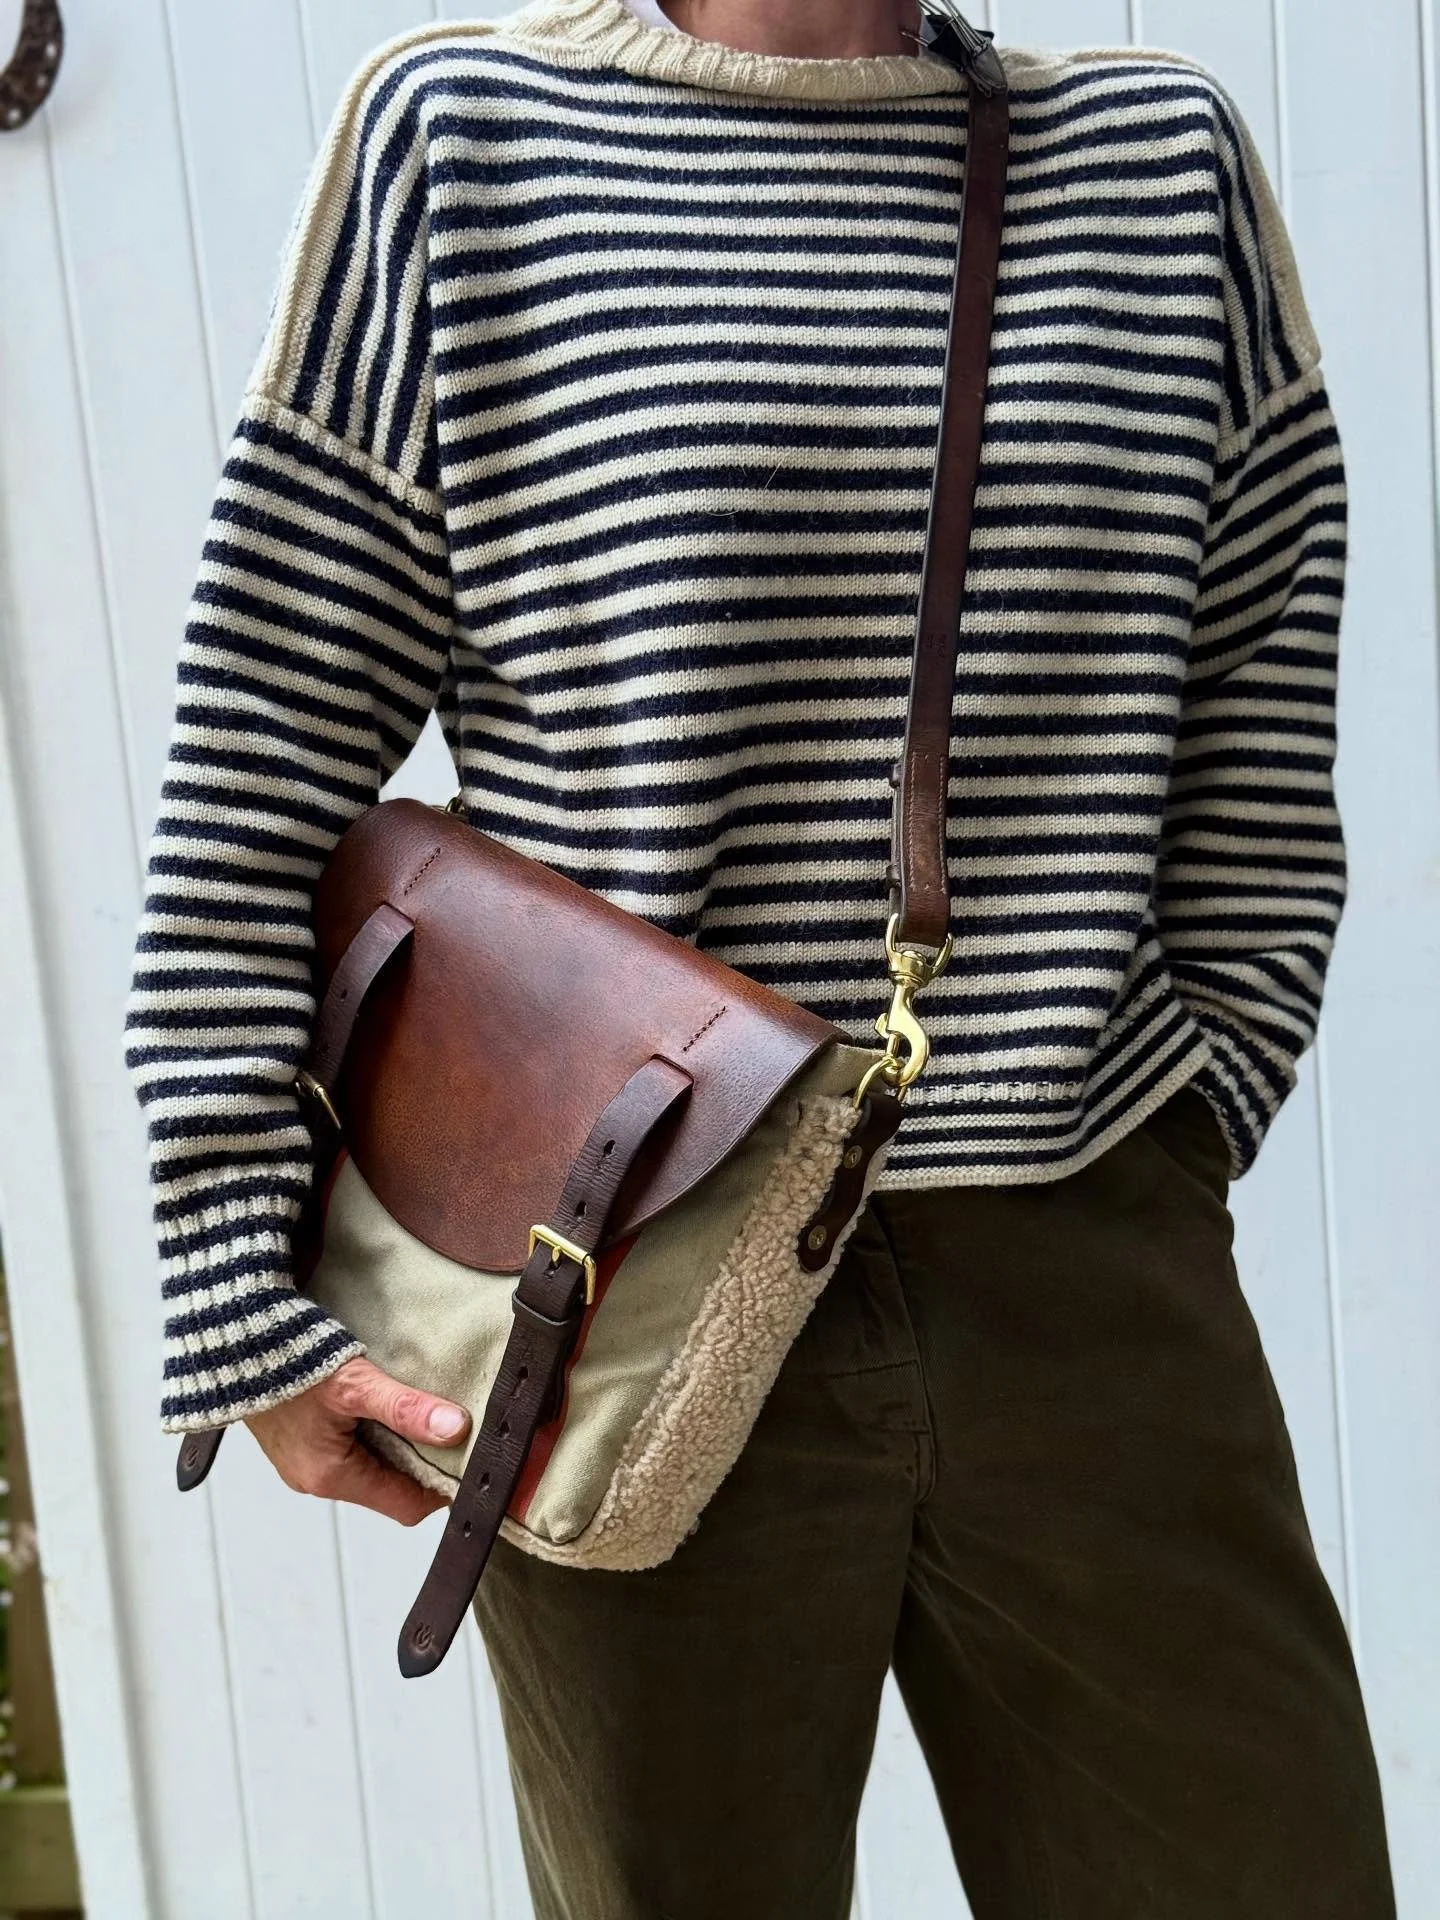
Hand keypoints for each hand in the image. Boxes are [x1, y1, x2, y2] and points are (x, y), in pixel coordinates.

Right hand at [245, 1356, 470, 1525]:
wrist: (231, 1340)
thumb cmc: (285, 1361)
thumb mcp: (354, 1383)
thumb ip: (406, 1407)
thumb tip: (457, 1429)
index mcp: (330, 1476)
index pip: (407, 1505)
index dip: (443, 1485)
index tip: (468, 1455)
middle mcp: (316, 1479)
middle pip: (392, 1488)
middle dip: (424, 1461)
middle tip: (451, 1426)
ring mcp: (306, 1463)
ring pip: (374, 1468)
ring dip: (400, 1443)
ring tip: (419, 1410)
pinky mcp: (303, 1442)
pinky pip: (353, 1450)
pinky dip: (376, 1432)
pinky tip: (385, 1404)